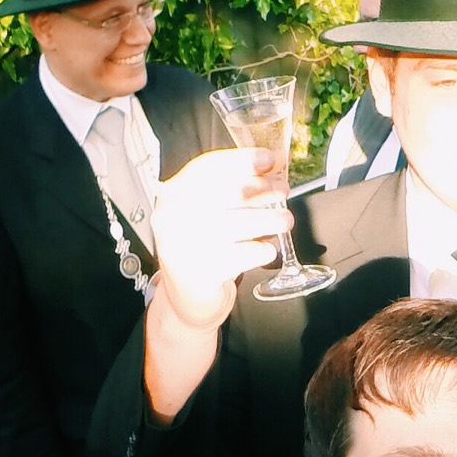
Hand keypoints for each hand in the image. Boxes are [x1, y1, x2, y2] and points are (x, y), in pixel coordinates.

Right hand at [151, 146, 288, 323]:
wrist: (187, 296)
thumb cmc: (204, 247)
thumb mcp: (208, 211)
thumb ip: (231, 187)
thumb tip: (270, 165)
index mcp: (172, 195)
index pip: (208, 167)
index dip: (242, 160)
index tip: (269, 159)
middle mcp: (173, 217)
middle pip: (228, 192)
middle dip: (263, 188)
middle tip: (283, 190)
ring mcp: (184, 246)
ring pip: (242, 223)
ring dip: (271, 219)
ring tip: (284, 220)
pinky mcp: (202, 273)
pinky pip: (246, 254)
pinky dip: (263, 249)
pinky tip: (265, 248)